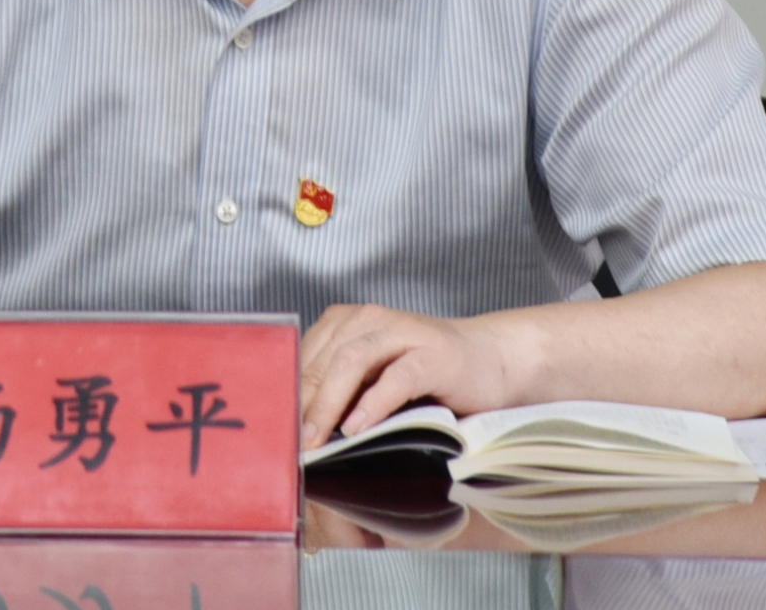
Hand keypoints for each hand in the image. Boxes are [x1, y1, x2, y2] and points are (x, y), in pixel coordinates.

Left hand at [297, 302, 533, 448]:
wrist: (490, 360)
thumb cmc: (427, 376)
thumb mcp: (375, 378)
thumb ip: (342, 391)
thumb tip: (299, 431)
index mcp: (348, 322)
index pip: (304, 356)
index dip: (287, 394)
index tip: (275, 431)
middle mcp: (371, 319)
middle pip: (323, 360)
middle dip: (303, 405)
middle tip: (293, 445)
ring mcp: (403, 333)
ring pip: (351, 362)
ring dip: (329, 404)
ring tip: (317, 439)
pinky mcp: (433, 355)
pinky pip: (397, 377)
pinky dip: (374, 403)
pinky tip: (358, 427)